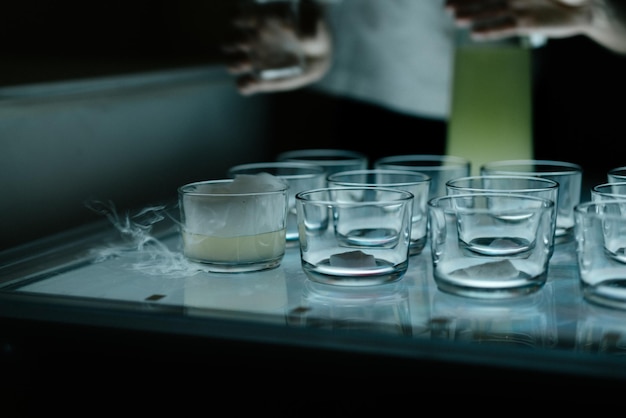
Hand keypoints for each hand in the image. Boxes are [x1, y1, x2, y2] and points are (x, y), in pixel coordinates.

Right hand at [222, 0, 332, 94]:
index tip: (252, 22)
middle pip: (230, 41)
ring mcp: (256, 61)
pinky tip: (250, 83)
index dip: (240, 19)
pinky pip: (246, 85)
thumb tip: (300, 38)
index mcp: (259, 22)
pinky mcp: (262, 80)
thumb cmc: (313, 28)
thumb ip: (307, 26)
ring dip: (235, 64)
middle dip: (232, 43)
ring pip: (233, 63)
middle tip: (245, 44)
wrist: (320, 52)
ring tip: (245, 63)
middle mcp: (252, 41)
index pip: (239, 18)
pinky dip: (244, 85)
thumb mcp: (313, 19)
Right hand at [444, 0, 625, 52]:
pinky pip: (504, 28)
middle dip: (465, 1)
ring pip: (490, 12)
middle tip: (446, 6)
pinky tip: (475, 34)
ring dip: (472, 15)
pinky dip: (490, 31)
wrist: (583, 8)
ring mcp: (517, 9)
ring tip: (454, 18)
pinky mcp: (524, 24)